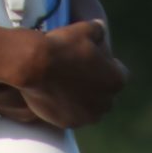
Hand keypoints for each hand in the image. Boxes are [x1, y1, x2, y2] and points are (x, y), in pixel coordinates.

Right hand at [11, 19, 127, 128]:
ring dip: (83, 98)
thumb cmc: (62, 46)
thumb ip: (98, 30)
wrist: (32, 65)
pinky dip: (67, 107)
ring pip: (90, 107)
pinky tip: (56, 93)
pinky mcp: (68, 124)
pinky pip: (72, 115)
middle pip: (105, 93)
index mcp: (116, 80)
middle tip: (78, 70)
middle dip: (96, 84)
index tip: (94, 59)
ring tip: (66, 83)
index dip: (106, 65)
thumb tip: (100, 28)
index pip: (119, 73)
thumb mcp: (84, 29)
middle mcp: (106, 103)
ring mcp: (87, 116)